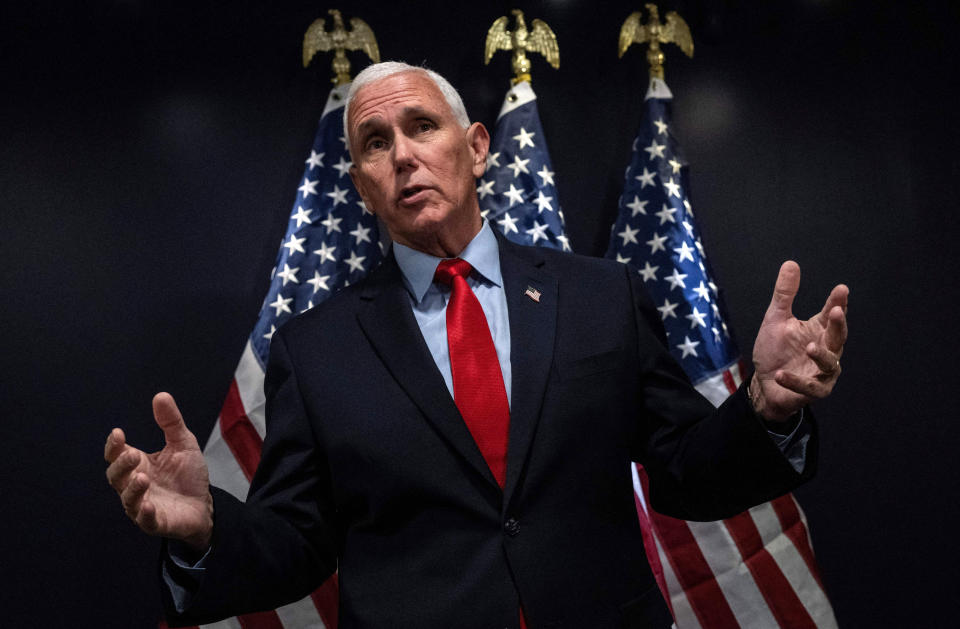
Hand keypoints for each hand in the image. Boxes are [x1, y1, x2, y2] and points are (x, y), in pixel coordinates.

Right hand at [105, 393, 213, 549]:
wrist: (204, 505)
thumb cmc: (188, 475)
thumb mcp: (183, 444)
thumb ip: (171, 423)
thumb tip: (160, 395)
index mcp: (138, 465)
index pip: (116, 455)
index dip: (113, 445)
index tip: (118, 433)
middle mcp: (134, 486)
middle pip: (116, 477)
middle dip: (121, 465)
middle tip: (133, 455)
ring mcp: (142, 505)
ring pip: (128, 499)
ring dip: (132, 489)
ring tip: (143, 477)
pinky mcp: (155, 522)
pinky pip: (145, 520)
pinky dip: (144, 514)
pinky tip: (149, 506)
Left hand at [750, 261, 847, 420]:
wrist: (764, 383)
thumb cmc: (774, 351)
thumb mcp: (776, 319)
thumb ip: (784, 294)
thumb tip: (791, 263)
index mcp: (819, 330)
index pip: (832, 314)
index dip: (838, 302)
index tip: (841, 289)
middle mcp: (826, 349)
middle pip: (838, 336)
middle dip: (839, 324)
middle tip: (837, 311)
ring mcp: (822, 372)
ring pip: (830, 363)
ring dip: (822, 355)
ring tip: (810, 346)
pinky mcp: (814, 391)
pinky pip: (809, 386)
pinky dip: (796, 381)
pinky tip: (781, 373)